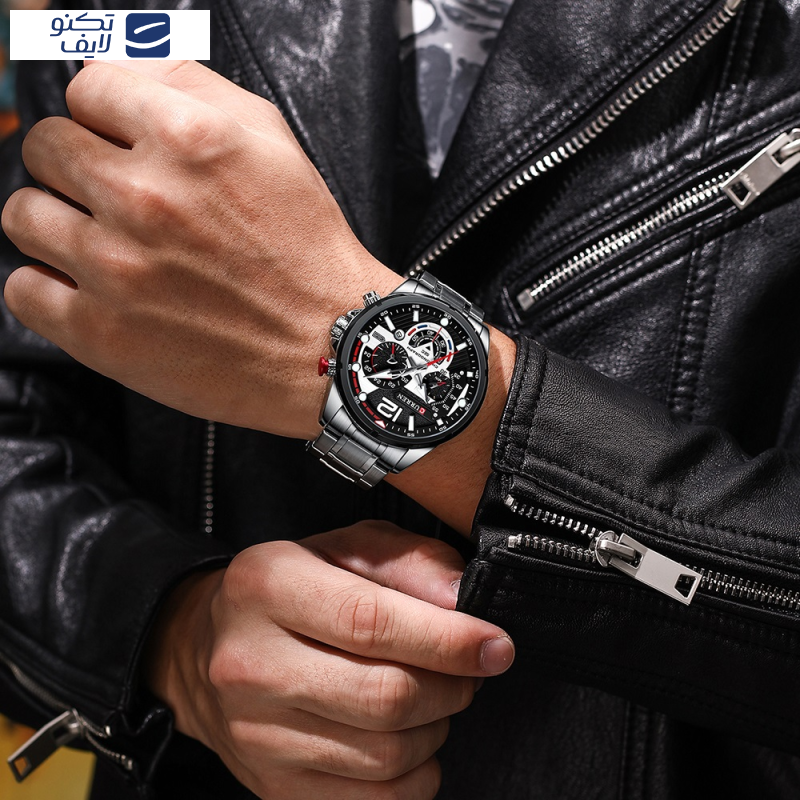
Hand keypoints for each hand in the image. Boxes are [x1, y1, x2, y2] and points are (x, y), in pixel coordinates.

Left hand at [2, 59, 399, 439]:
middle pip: (45, 148)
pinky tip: (92, 292)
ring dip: (57, 226)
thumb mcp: (274, 143)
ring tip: (104, 249)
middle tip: (114, 200)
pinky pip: (22, 291)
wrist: (328, 348)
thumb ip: (192, 85)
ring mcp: (115, 268)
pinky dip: (49, 290)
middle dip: (76, 168)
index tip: (118, 144)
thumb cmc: (306, 252)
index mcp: (187, 138)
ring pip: (23, 216)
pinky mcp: (101, 333)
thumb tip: (122, 69)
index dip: (105, 118)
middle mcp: (144, 197)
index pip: (86, 89)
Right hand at [145, 522, 513, 799]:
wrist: (209, 650)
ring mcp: (257, 733)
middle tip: (469, 668)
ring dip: (438, 727)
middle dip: (452, 686)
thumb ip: (410, 560)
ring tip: (436, 695)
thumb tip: (463, 599)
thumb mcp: (346, 546)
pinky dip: (417, 773)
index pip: (370, 622)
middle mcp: (251, 662)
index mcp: (267, 585)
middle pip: (384, 697)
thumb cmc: (294, 589)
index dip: (446, 639)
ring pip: (385, 754)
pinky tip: (414, 736)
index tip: (494, 645)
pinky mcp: (273, 784)